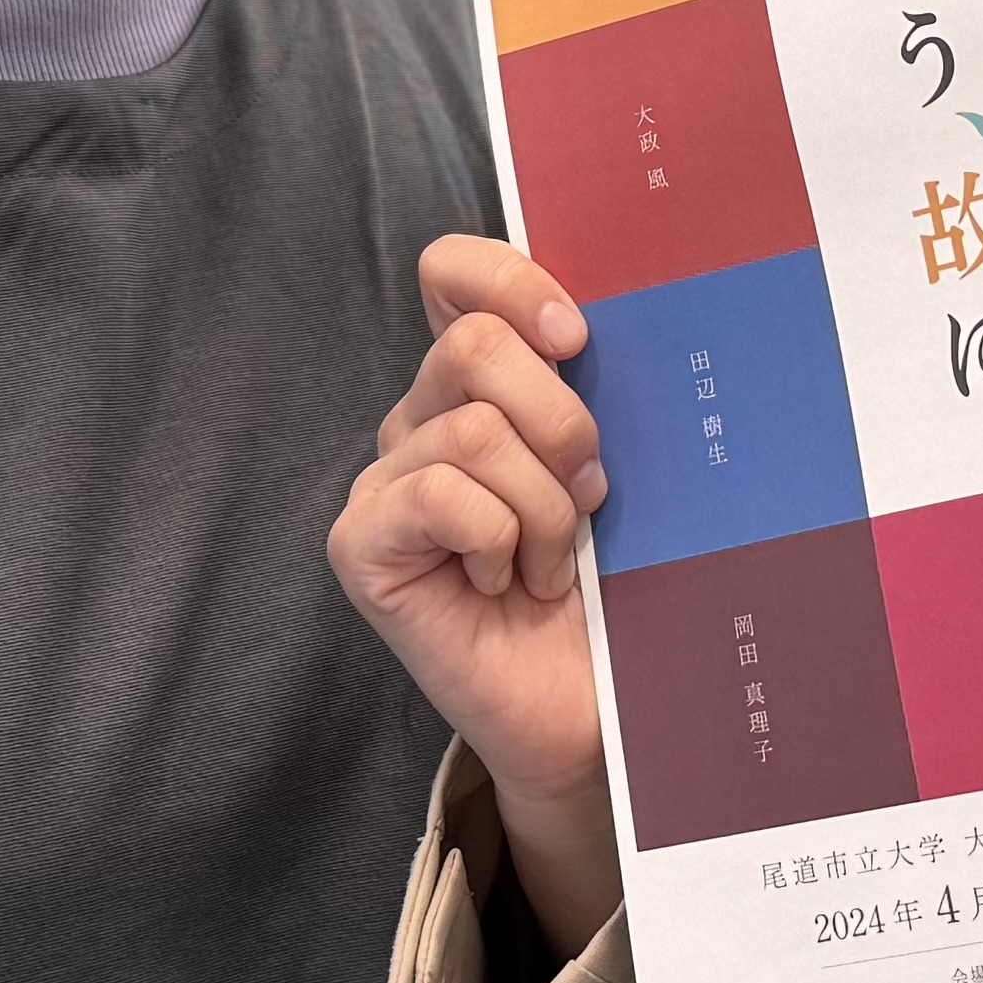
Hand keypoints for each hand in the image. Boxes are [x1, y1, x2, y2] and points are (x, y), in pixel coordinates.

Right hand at [329, 235, 625, 953]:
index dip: (510, 279)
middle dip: (561, 420)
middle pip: (474, 345)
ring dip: (544, 506)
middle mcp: (421, 420)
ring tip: (555, 561)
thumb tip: (595, 324)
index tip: (579, 337)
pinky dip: (498, 538)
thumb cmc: (614, 586)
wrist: (595, 710)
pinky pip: (439, 494)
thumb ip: (594, 389)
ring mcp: (386, 484)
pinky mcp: (363, 546)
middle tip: (592, 493)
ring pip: (475, 430)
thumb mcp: (619, 466)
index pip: (452, 272)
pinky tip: (508, 585)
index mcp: (480, 385)